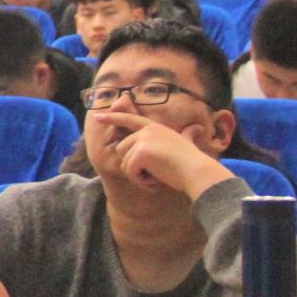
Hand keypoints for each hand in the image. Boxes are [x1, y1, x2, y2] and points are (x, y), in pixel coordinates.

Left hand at [90, 110, 233, 198]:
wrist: (197, 172)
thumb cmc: (193, 162)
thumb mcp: (187, 143)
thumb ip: (187, 134)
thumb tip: (198, 127)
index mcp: (155, 127)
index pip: (129, 119)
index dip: (112, 118)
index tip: (97, 116)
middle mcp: (146, 130)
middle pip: (122, 149)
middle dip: (133, 165)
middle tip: (155, 171)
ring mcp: (142, 140)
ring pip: (124, 163)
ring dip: (138, 175)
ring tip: (158, 174)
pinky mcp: (140, 153)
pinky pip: (129, 172)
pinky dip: (140, 180)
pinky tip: (156, 179)